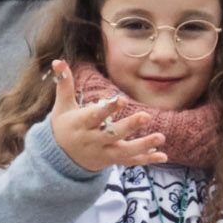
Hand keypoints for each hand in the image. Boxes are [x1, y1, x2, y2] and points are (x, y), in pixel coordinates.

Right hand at [48, 60, 169, 172]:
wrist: (60, 158)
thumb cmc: (64, 125)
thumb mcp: (62, 105)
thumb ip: (64, 84)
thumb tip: (59, 61)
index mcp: (80, 124)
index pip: (94, 116)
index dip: (108, 109)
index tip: (122, 99)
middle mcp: (92, 140)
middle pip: (112, 134)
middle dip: (129, 126)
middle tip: (146, 116)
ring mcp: (103, 152)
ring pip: (124, 151)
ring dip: (143, 145)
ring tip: (161, 137)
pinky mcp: (111, 160)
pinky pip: (130, 161)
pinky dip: (145, 159)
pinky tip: (163, 155)